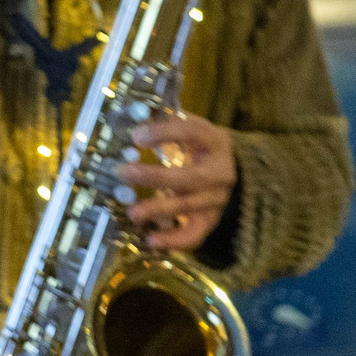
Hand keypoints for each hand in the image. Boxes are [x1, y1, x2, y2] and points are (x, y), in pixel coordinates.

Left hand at [113, 113, 235, 251]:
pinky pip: (195, 234)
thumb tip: (130, 113)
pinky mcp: (210, 220)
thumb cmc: (200, 146)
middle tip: (122, 172)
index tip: (136, 135)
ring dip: (158, 210)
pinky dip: (174, 241)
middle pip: (189, 177)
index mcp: (214, 141)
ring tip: (132, 213)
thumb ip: (165, 122)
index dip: (164, 133)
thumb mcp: (189, 128)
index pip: (192, 132)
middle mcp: (220, 172)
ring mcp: (217, 199)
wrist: (233, 170)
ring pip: (189, 207)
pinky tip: (151, 241)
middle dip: (154, 177)